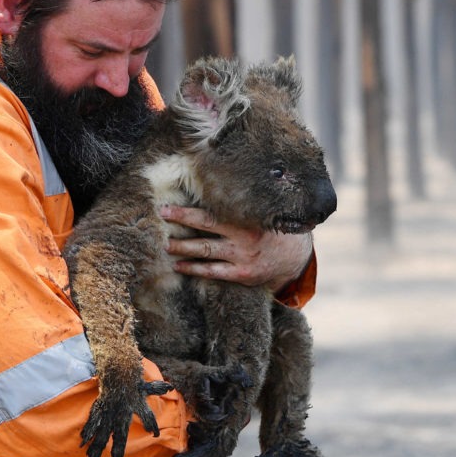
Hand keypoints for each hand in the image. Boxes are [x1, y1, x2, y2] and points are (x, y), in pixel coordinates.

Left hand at [158, 205, 312, 292]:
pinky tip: (179, 265)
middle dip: (181, 222)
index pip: (212, 211)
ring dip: (183, 247)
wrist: (294, 257)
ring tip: (165, 244)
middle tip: (161, 216)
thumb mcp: (262, 212)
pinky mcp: (241, 274)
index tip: (167, 206)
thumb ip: (242, 203)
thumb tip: (213, 182)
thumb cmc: (271, 228)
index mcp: (248, 218)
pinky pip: (213, 272)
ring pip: (206, 251)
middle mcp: (244, 236)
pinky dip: (194, 268)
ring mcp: (242, 257)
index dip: (188, 210)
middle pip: (205, 228)